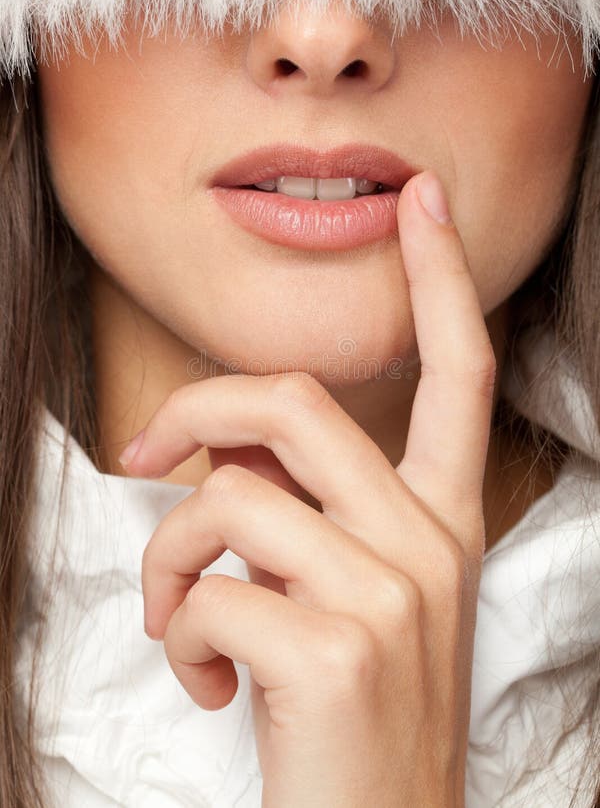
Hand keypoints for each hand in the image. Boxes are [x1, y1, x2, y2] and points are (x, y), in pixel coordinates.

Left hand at [122, 170, 496, 806]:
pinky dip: (176, 633)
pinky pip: (206, 591)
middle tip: (142, 454)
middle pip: (293, 402)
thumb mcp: (362, 596)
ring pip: (229, 498)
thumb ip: (315, 509)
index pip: (459, 369)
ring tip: (177, 616)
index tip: (423, 202)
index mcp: (444, 518)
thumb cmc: (359, 714)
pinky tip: (208, 681)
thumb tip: (232, 458)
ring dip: (169, 556)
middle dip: (193, 410)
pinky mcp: (333, 649)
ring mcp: (389, 592)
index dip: (439, 278)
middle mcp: (429, 539)